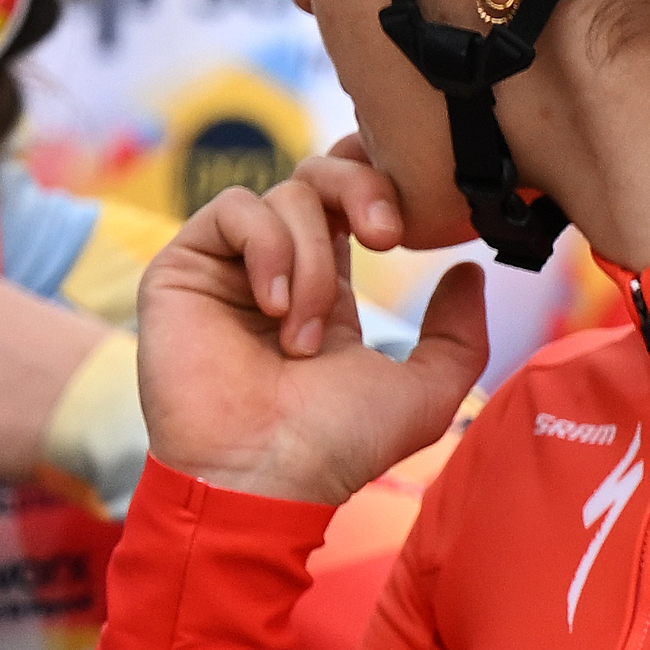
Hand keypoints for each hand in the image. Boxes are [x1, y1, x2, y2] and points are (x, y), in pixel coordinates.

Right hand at [137, 149, 484, 511]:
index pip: (348, 197)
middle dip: (362, 189)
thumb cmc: (335, 448)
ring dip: (311, 260)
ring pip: (284, 194)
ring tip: (302, 335)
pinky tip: (272, 306)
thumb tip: (467, 271)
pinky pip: (234, 210)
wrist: (263, 477)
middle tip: (387, 238)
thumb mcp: (422, 393)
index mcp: (322, 287)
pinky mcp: (182, 269)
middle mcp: (273, 268)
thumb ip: (459, 336)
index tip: (407, 224)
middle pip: (318, 172)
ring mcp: (225, 267)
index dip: (378, 183)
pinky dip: (268, 248)